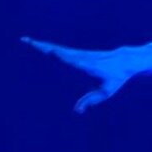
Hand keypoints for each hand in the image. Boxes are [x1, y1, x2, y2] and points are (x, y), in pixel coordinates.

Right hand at [20, 37, 151, 112]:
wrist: (125, 60)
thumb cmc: (117, 77)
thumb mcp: (107, 91)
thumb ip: (91, 100)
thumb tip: (77, 111)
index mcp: (88, 65)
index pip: (72, 60)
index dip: (61, 56)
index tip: (51, 51)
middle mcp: (81, 57)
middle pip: (59, 51)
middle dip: (43, 47)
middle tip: (27, 41)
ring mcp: (79, 53)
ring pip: (58, 48)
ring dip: (41, 44)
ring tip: (25, 40)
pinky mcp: (78, 52)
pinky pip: (61, 49)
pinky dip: (48, 46)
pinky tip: (38, 44)